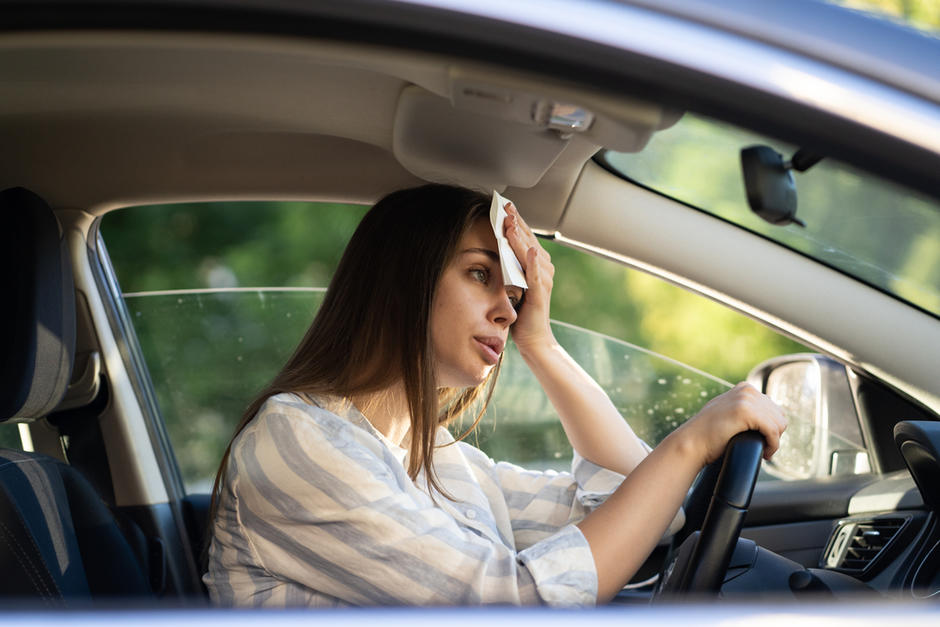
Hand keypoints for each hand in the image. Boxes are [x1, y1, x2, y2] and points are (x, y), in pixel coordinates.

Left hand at [502, 202, 554, 352]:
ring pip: (531, 253)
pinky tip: (531, 251)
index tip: (505, 206)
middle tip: (506, 206)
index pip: (525, 238)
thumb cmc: (522, 313)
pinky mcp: (540, 294)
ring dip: (521, 237)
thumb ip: (510, 267)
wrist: (533, 339)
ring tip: (511, 222)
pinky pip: (536, 275)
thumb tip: (497, 248)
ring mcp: (544, 280)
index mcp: (537, 265)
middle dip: (517, 222)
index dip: (516, 221)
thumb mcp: (513, 284)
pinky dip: (533, 262)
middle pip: (528, 240)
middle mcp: (544, 269)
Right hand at [673, 382, 787, 464]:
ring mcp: (746, 399)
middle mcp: (747, 390)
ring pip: (779, 424)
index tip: (762, 440)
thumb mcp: (726, 412)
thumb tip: (758, 414)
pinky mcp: (746, 412)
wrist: (691, 442)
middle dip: (774, 435)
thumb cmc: (707, 434)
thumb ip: (741, 407)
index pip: (774, 409)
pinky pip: (773, 431)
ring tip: (763, 451)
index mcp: (745, 388)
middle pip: (779, 416)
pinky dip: (773, 446)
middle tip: (762, 447)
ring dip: (774, 442)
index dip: (771, 428)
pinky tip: (764, 454)